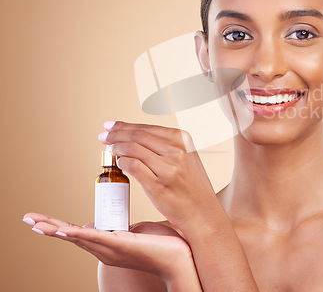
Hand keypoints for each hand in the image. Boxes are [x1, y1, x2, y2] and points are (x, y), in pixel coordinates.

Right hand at [22, 213, 197, 281]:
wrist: (182, 257)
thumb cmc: (163, 245)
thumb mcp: (135, 232)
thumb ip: (118, 229)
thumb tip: (101, 224)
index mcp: (109, 244)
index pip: (78, 233)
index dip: (58, 227)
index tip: (40, 220)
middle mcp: (106, 249)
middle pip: (72, 237)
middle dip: (49, 228)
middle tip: (28, 219)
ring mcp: (112, 249)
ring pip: (79, 238)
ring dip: (56, 230)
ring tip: (37, 224)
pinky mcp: (122, 245)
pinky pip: (96, 239)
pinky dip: (79, 234)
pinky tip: (64, 230)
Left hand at [98, 121, 222, 234]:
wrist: (202, 213)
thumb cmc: (192, 187)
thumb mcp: (187, 158)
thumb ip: (166, 146)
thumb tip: (136, 138)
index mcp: (183, 140)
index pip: (147, 128)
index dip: (125, 126)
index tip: (111, 126)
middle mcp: (176, 151)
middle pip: (137, 136)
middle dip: (116, 134)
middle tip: (103, 136)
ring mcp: (168, 168)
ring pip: (133, 149)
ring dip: (116, 147)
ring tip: (109, 150)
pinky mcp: (158, 185)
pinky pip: (132, 166)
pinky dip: (122, 162)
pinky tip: (119, 163)